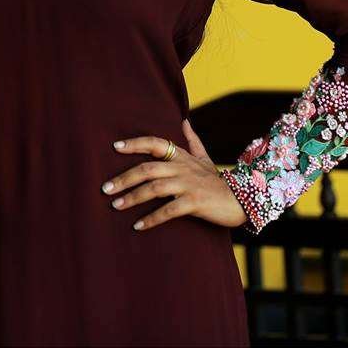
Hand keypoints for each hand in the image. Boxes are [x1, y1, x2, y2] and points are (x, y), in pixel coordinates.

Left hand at [102, 119, 245, 230]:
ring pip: (154, 189)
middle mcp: (182, 168)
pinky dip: (151, 219)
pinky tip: (137, 226)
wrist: (242, 200)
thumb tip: (184, 121)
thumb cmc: (218, 181)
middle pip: (147, 169)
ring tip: (115, 206)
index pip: (155, 143)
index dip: (135, 143)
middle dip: (124, 178)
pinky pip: (168, 211)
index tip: (115, 146)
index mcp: (181, 157)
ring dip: (132, 198)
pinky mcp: (194, 202)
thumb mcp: (205, 158)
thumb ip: (192, 141)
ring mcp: (188, 185)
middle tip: (105, 189)